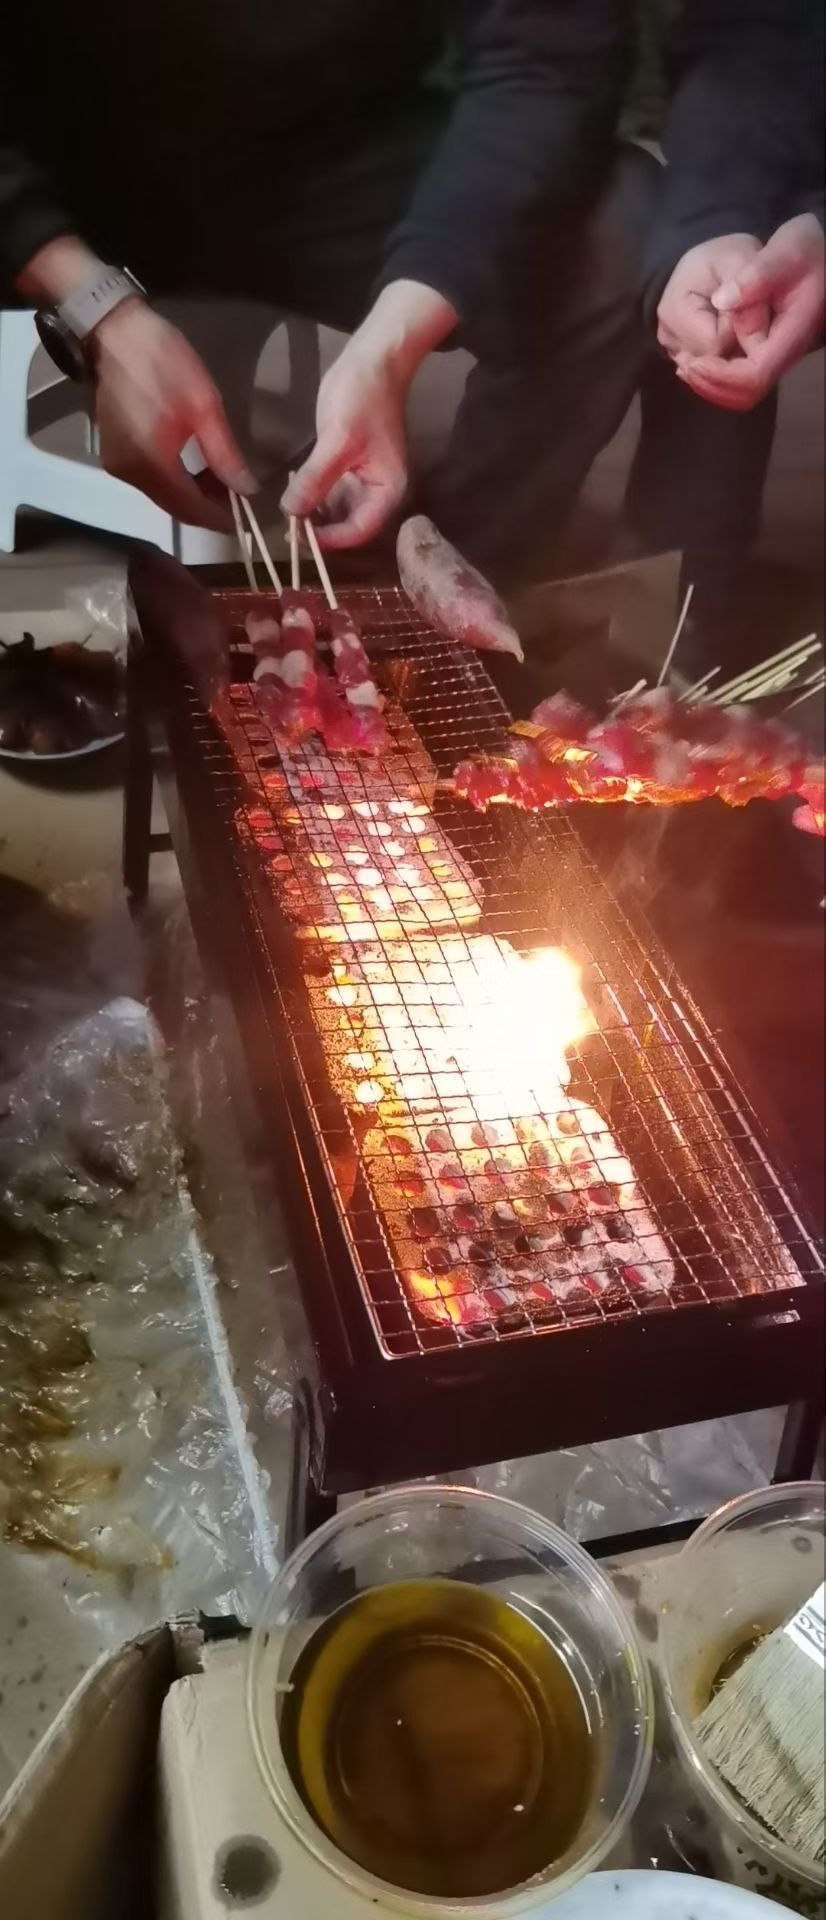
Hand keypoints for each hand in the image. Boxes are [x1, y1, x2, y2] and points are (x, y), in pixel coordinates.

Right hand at [91, 302, 255, 526]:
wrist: (114, 334)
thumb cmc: (163, 363)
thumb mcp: (204, 406)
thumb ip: (225, 454)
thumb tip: (247, 490)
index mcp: (153, 465)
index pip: (192, 510)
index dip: (220, 517)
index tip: (246, 515)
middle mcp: (130, 475)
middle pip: (176, 508)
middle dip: (207, 508)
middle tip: (238, 494)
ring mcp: (118, 466)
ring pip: (163, 497)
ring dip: (191, 495)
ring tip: (220, 478)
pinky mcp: (114, 455)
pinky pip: (149, 482)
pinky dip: (174, 481)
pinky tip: (193, 466)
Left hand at [283, 279, 457, 547]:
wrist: (373, 359)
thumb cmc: (364, 399)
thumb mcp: (338, 440)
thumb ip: (316, 480)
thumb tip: (291, 513)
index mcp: (387, 491)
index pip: (360, 531)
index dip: (331, 540)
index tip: (301, 538)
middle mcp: (377, 492)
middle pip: (348, 526)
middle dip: (320, 530)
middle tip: (286, 528)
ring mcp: (361, 480)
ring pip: (335, 512)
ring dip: (313, 516)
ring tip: (285, 514)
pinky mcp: (346, 468)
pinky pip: (328, 493)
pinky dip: (311, 498)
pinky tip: (292, 495)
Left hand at [675, 214, 825, 410]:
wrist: (819, 254)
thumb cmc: (803, 250)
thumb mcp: (783, 252)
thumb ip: (755, 276)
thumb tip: (721, 300)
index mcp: (791, 335)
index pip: (755, 376)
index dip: (722, 376)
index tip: (695, 361)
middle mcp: (785, 353)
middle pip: (746, 393)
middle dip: (712, 385)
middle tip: (684, 366)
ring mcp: (776, 356)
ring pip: (742, 392)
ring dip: (711, 384)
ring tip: (685, 366)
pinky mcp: (767, 353)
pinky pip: (741, 379)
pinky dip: (716, 376)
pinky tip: (696, 360)